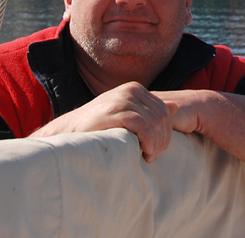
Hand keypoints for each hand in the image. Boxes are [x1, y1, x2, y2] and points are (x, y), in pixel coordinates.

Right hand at [30, 82, 177, 161]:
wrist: (69, 131)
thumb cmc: (98, 127)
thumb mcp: (126, 115)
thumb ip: (149, 110)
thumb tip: (176, 106)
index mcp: (135, 89)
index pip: (164, 110)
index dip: (167, 133)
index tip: (158, 149)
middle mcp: (131, 90)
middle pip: (163, 117)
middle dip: (163, 140)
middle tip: (154, 156)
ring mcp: (124, 99)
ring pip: (156, 123)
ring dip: (157, 144)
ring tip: (149, 157)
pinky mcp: (117, 111)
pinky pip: (145, 127)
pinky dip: (149, 143)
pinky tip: (144, 153)